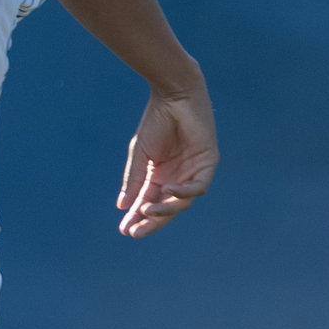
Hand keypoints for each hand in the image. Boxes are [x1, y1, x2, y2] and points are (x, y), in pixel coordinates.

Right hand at [117, 85, 215, 237]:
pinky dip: (184, 192)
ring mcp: (193, 172)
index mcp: (159, 175)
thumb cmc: (156, 121)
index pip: (149, 202)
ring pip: (182, 201)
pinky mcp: (207, 163)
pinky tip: (169, 191)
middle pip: (166, 207)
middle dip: (152, 221)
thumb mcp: (140, 155)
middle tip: (135, 232)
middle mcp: (177, 177)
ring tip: (147, 211)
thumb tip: (122, 206)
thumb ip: (134, 180)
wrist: (174, 96)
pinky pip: (198, 186)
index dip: (137, 217)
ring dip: (166, 209)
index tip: (124, 230)